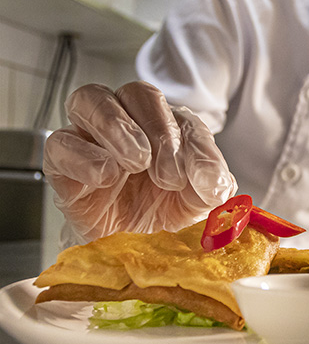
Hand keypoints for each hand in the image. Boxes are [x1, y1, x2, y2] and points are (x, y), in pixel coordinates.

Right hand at [43, 81, 236, 244]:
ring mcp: (91, 139)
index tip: (201, 177)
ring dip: (118, 127)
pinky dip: (84, 156)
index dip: (191, 141)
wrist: (131, 250)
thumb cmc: (164, 213)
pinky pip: (60, 143)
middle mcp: (128, 122)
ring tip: (137, 163)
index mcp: (165, 126)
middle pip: (135, 92)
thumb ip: (213, 184)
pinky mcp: (62, 165)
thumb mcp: (201, 201)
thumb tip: (213, 180)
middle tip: (169, 174)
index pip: (178, 114)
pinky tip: (106, 176)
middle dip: (158, 129)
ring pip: (90, 99)